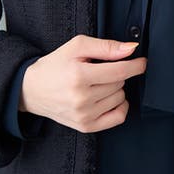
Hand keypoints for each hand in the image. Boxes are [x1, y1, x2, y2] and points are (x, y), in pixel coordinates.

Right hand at [20, 35, 145, 131]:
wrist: (31, 89)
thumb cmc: (55, 65)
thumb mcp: (77, 46)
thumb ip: (106, 46)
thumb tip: (131, 49)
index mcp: (78, 75)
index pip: (120, 71)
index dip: (136, 65)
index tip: (141, 62)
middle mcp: (81, 98)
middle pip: (120, 83)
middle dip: (116, 73)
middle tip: (99, 70)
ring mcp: (84, 115)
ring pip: (120, 98)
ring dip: (115, 88)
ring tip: (97, 83)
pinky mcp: (85, 126)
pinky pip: (118, 117)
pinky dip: (120, 106)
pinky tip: (109, 98)